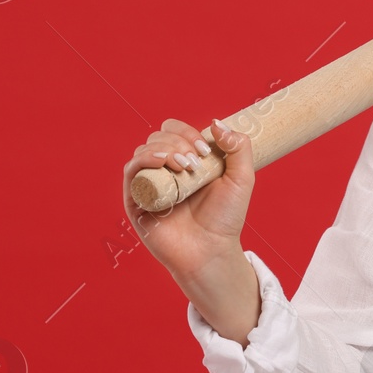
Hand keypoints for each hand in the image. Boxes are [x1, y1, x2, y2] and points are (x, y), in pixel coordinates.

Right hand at [121, 117, 255, 280]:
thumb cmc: (225, 219)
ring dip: (165, 150)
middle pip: (159, 136)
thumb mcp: (241, 178)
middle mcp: (164, 170)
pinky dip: (144, 159)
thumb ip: (238, 146)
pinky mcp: (136, 200)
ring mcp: (149, 184)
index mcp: (184, 160)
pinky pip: (131, 170)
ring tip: (184, 168)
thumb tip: (217, 122)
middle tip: (196, 163)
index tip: (205, 150)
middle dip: (179, 143)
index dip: (187, 132)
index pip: (175, 131)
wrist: (211, 250)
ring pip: (145, 149)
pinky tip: (161, 162)